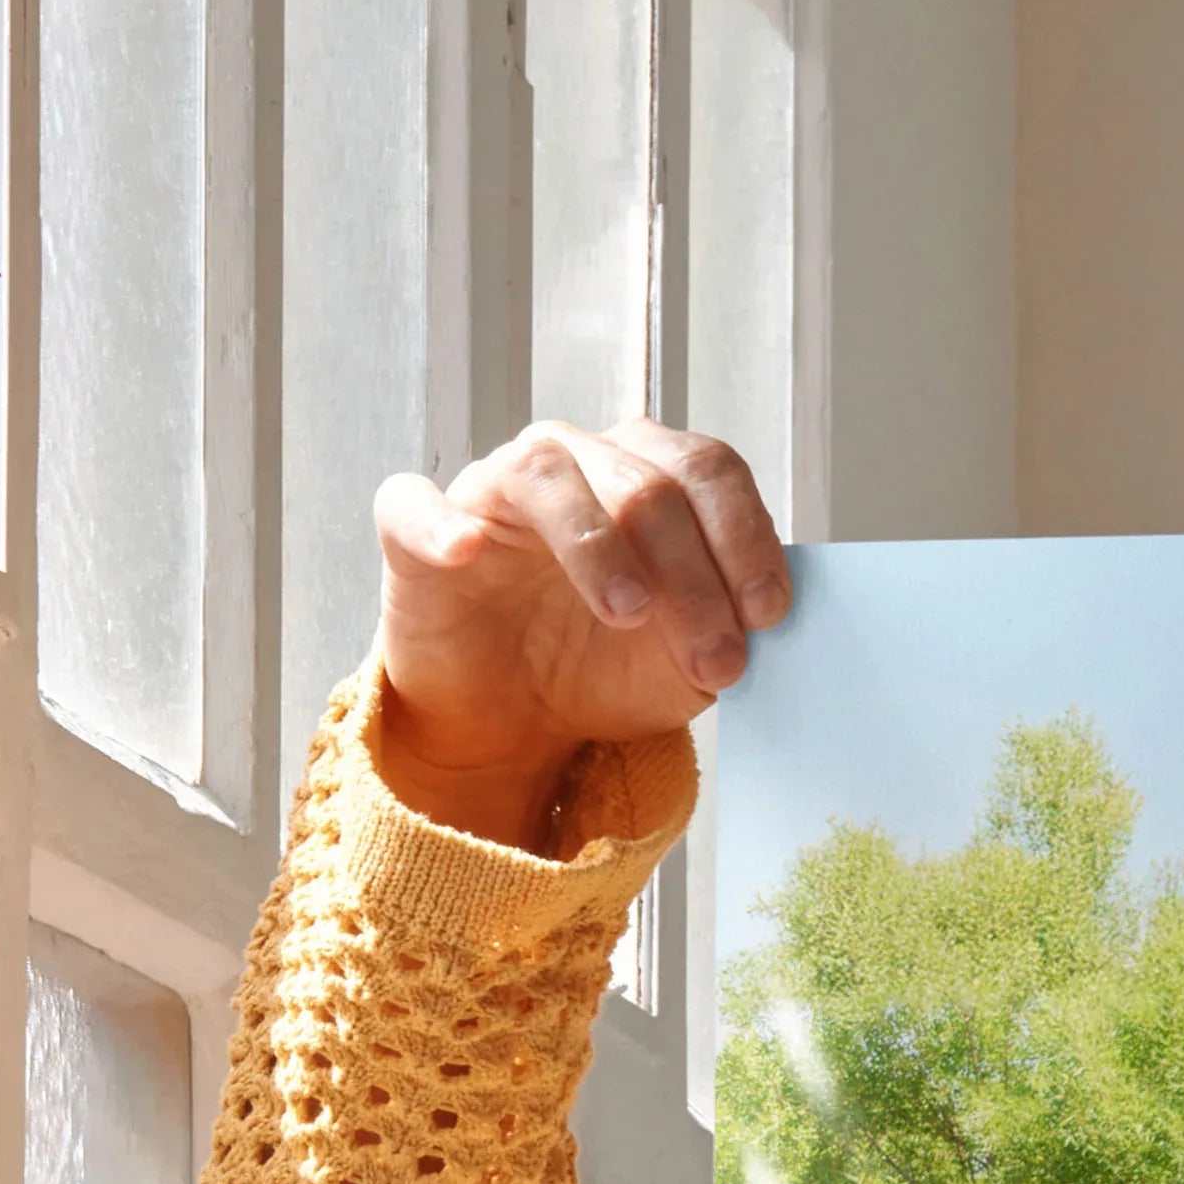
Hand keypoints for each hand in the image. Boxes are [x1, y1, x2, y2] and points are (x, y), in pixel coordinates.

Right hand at [370, 421, 789, 848]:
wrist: (516, 720)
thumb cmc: (605, 669)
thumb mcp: (688, 662)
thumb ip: (728, 628)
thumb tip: (762, 619)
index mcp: (650, 477)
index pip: (708, 471)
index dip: (745, 537)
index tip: (768, 614)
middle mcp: (576, 463)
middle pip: (645, 483)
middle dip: (693, 577)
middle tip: (716, 660)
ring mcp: (494, 489)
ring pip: (547, 474)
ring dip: (598, 545)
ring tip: (629, 614)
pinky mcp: (416, 530)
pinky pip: (415, 504)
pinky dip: (441, 523)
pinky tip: (467, 551)